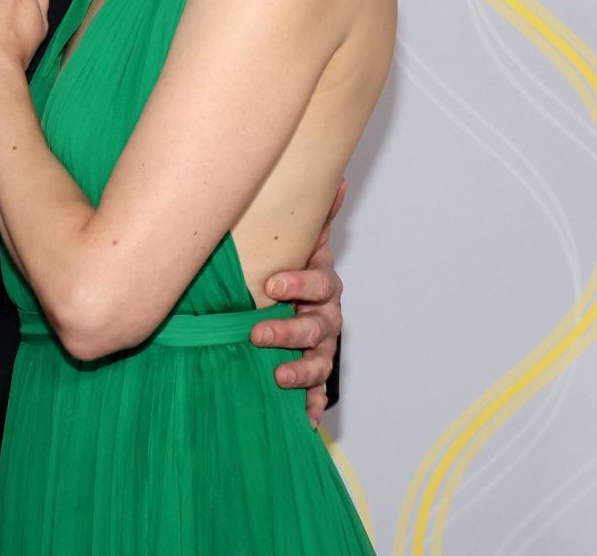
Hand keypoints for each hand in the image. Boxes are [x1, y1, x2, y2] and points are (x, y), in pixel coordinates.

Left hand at [253, 177, 346, 424]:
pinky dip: (309, 405)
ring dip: (300, 371)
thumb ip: (315, 214)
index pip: (320, 283)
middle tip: (257, 333)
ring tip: (278, 377)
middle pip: (316, 327)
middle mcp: (326, 317)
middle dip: (288, 331)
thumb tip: (338, 179)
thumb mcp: (300, 240)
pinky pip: (316, 393)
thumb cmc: (290, 267)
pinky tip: (301, 417)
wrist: (290, 297)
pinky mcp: (311, 374)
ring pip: (318, 361)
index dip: (299, 284)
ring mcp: (320, 347)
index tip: (271, 285)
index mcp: (322, 284)